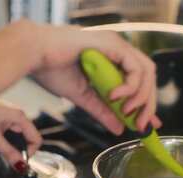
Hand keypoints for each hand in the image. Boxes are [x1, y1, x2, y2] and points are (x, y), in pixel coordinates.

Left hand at [0, 102, 41, 165]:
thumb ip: (8, 152)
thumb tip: (20, 164)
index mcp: (19, 117)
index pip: (36, 138)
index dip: (30, 152)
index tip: (19, 160)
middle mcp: (18, 115)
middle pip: (29, 138)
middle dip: (21, 149)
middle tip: (9, 157)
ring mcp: (11, 116)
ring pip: (20, 136)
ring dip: (13, 145)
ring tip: (0, 148)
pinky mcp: (4, 118)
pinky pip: (12, 132)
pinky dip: (8, 140)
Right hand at [30, 23, 161, 133]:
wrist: (33, 56)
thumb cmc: (50, 68)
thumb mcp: (83, 96)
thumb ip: (102, 111)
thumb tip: (118, 128)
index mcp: (111, 60)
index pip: (139, 82)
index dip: (147, 104)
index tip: (148, 125)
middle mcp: (117, 50)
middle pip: (148, 78)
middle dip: (148, 105)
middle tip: (140, 125)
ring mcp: (116, 45)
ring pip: (147, 72)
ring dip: (141, 97)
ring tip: (126, 112)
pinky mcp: (113, 44)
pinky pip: (135, 67)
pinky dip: (130, 86)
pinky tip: (115, 96)